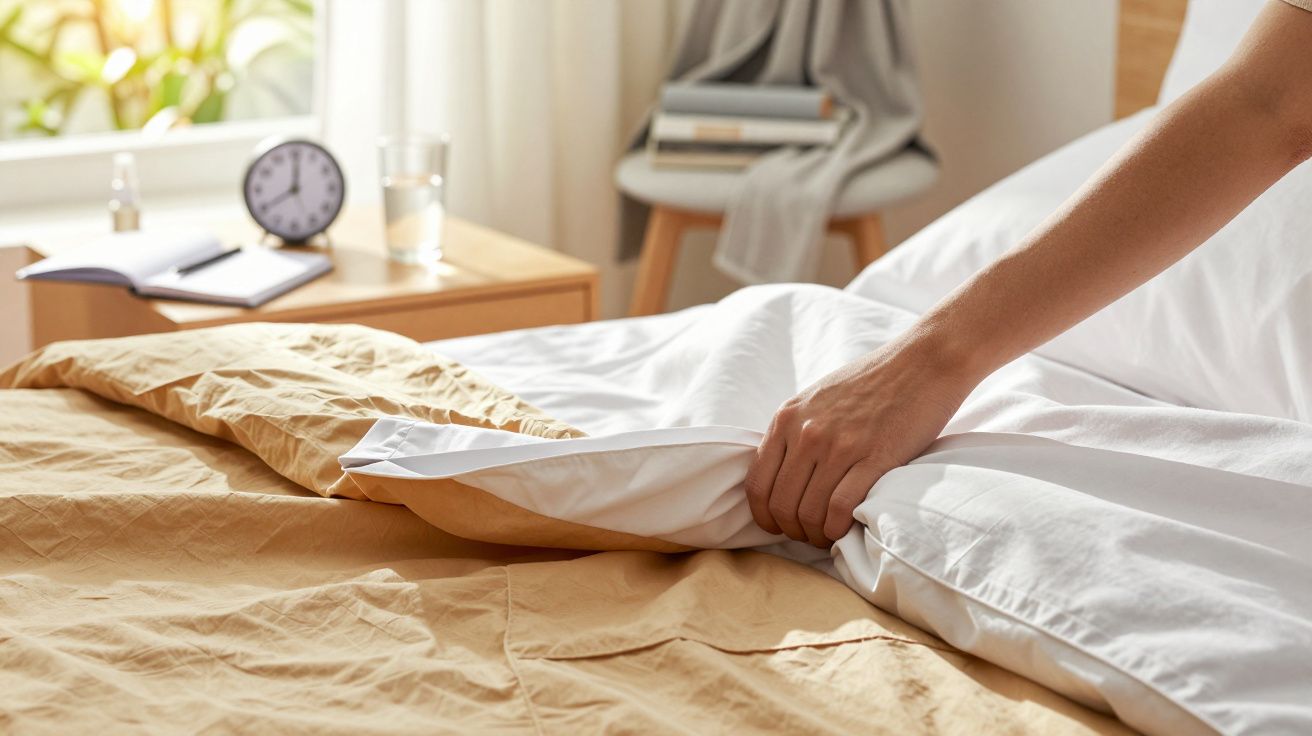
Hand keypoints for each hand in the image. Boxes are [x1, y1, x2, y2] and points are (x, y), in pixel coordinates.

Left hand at [744, 336, 977, 546]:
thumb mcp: (817, 398)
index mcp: (787, 418)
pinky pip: (839, 509)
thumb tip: (782, 472)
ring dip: (815, 535)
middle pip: (781, 504)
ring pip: (808, 512)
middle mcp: (806, 432)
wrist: (923, 362)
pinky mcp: (873, 457)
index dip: (765, 516)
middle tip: (808, 535)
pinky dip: (837, 530)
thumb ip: (796, 430)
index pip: (758, 484)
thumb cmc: (872, 381)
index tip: (778, 525)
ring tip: (827, 536)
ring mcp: (838, 445)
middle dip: (792, 530)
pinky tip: (844, 529)